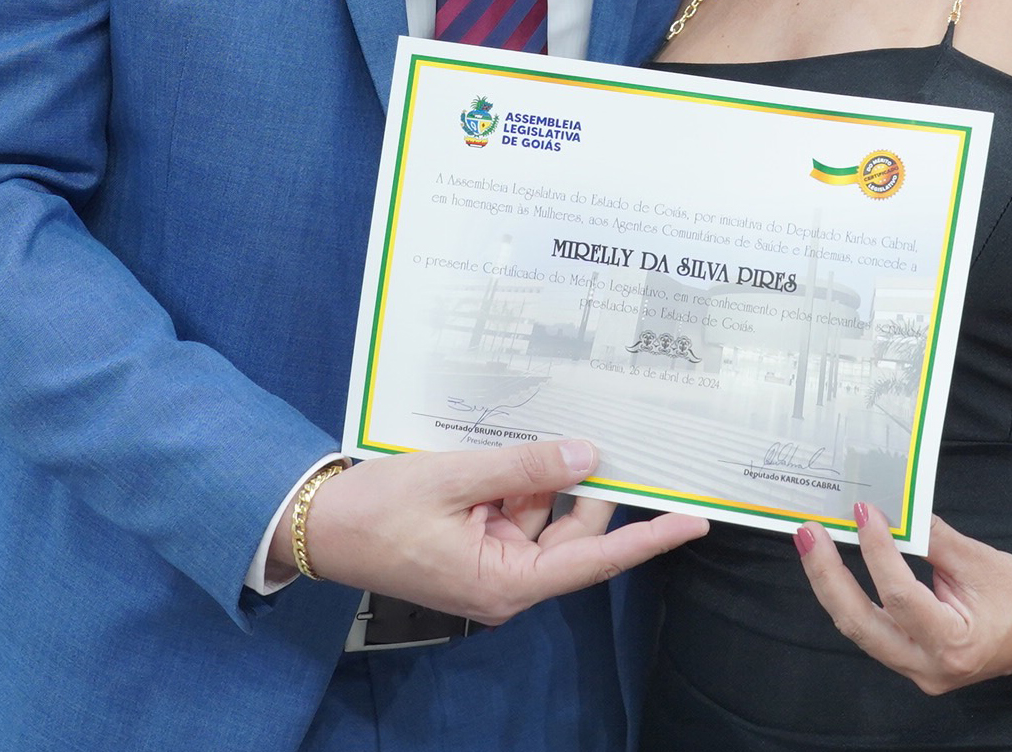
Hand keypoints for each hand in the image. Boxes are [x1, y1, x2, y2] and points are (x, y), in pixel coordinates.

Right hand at [272, 439, 706, 622]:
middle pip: (573, 531)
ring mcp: (491, 564)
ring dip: (544, 477)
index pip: (595, 559)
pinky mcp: (476, 547)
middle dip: (587, 484)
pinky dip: (519, 481)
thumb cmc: (376, 510)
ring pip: (545, 516)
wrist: (317, 526)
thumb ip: (523, 467)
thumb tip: (587, 457)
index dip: (648, 538)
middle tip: (616, 432)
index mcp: (505, 582)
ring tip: (547, 430)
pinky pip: (516, 512)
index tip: (694, 520)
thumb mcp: (454, 478)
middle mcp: (507, 582)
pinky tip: (517, 446)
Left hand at [795, 503, 1011, 694]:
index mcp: (954, 645)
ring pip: (860, 629)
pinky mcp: (910, 661)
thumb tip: (890, 510)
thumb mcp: (978, 559)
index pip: (901, 597)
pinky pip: (871, 628)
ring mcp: (916, 670)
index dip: (878, 552)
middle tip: (807, 534)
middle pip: (861, 623)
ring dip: (833, 585)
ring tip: (812, 545)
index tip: (864, 512)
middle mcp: (929, 668)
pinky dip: (852, 595)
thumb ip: (931, 538)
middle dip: (828, 576)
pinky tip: (836, 567)